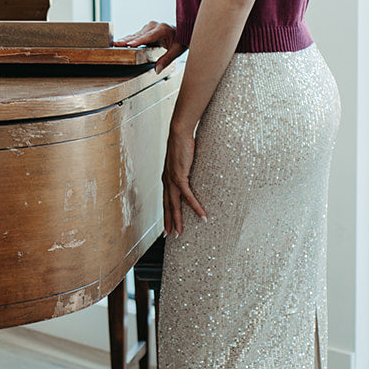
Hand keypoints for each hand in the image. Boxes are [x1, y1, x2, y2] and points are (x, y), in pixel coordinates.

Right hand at [113, 20, 185, 72]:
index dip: (139, 41)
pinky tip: (121, 42)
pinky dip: (129, 39)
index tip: (130, 44)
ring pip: (136, 34)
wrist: (183, 31)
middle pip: (139, 35)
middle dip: (127, 40)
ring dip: (126, 39)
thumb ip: (166, 60)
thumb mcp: (177, 51)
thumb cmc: (181, 40)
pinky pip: (137, 35)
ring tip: (116, 44)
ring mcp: (149, 26)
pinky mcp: (146, 29)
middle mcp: (154, 25)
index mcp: (162, 29)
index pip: (148, 36)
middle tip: (116, 44)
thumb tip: (157, 70)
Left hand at [163, 121, 206, 236]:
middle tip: (170, 236)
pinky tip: (202, 216)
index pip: (165, 200)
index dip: (166, 214)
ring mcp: (172, 180)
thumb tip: (192, 176)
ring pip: (175, 205)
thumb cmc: (183, 144)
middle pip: (167, 206)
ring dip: (178, 220)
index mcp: (167, 179)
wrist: (179, 133)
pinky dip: (195, 207)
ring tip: (181, 233)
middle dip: (168, 222)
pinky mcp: (180, 176)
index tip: (166, 226)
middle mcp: (167, 181)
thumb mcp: (183, 161)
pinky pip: (188, 196)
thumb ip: (186, 171)